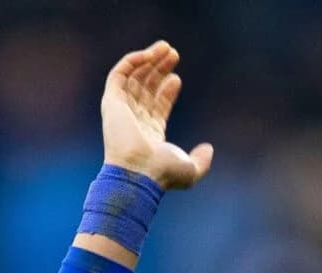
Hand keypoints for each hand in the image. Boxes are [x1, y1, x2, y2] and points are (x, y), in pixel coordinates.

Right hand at [101, 40, 213, 189]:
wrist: (139, 172)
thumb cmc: (162, 174)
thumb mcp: (190, 171)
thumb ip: (201, 161)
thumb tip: (209, 149)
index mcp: (149, 133)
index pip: (156, 105)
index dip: (166, 90)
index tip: (177, 78)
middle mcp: (134, 120)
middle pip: (145, 87)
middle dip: (159, 69)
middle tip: (174, 54)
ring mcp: (122, 110)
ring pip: (133, 77)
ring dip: (148, 60)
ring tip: (166, 47)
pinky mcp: (112, 101)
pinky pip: (119, 74)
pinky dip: (133, 61)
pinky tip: (150, 54)